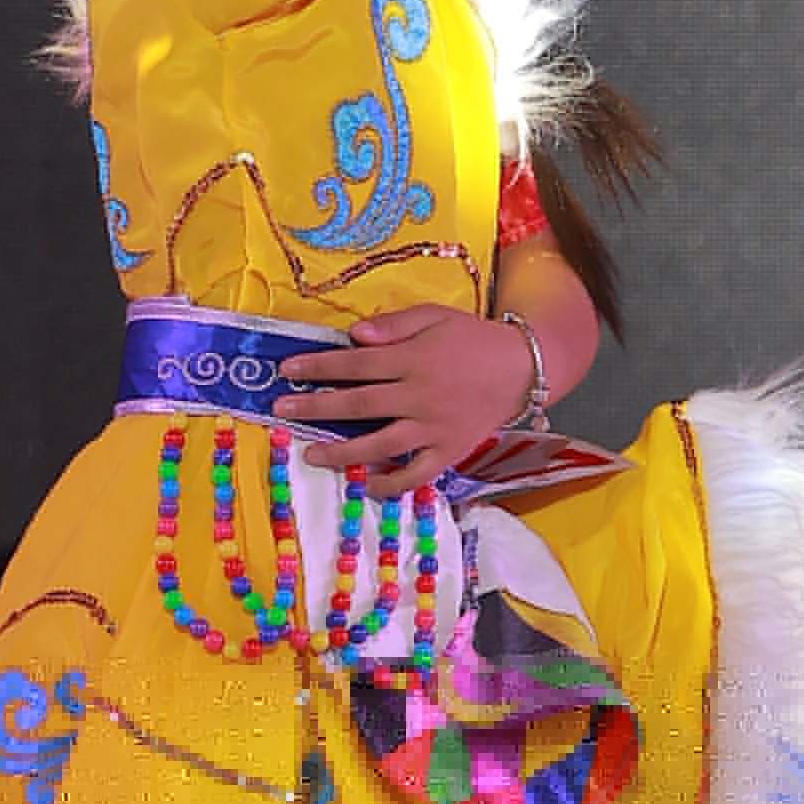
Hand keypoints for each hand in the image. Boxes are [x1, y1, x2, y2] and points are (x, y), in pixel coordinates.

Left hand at [272, 302, 536, 497]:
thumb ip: (393, 326)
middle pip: (359, 404)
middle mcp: (420, 396)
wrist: (522, 367)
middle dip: (316, 408)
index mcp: (414, 359)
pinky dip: (392, 484)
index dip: (319, 367)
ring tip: (312, 456)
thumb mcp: (434, 316)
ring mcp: (434, 427)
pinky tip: (369, 486)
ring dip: (342, 453)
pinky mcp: (449, 451)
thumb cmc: (472, 337)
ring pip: (380, 445)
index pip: (356, 364)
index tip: (287, 371)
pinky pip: (417, 475)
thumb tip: (353, 337)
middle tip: (281, 412)